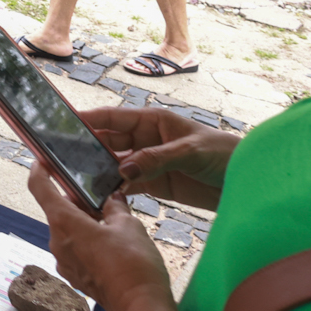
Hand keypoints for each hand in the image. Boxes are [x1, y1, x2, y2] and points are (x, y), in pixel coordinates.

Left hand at [27, 163, 174, 310]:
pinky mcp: (75, 277)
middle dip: (76, 201)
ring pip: (67, 231)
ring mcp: (64, 262)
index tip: (41, 161)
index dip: (38, 171)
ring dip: (83, 222)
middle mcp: (57, 242)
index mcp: (65, 223)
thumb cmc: (134, 263)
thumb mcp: (128, 224)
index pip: (40, 189)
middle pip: (58, 211)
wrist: (141, 307)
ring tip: (110, 220)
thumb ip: (115, 206)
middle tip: (98, 193)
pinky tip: (109, 243)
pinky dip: (86, 241)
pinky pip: (74, 250)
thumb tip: (111, 198)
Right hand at [80, 106, 236, 211]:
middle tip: (64, 156)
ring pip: (115, 163)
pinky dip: (114, 188)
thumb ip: (156, 159)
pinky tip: (100, 194)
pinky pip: (128, 184)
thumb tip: (123, 169)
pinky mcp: (155, 184)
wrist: (245, 182)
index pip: (115, 117)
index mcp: (153, 121)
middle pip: (110, 140)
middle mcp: (147, 139)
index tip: (66, 123)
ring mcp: (149, 162)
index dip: (90, 119)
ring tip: (76, 177)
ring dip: (99, 169)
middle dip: (88, 146)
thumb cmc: (223, 155)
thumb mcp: (190, 152)